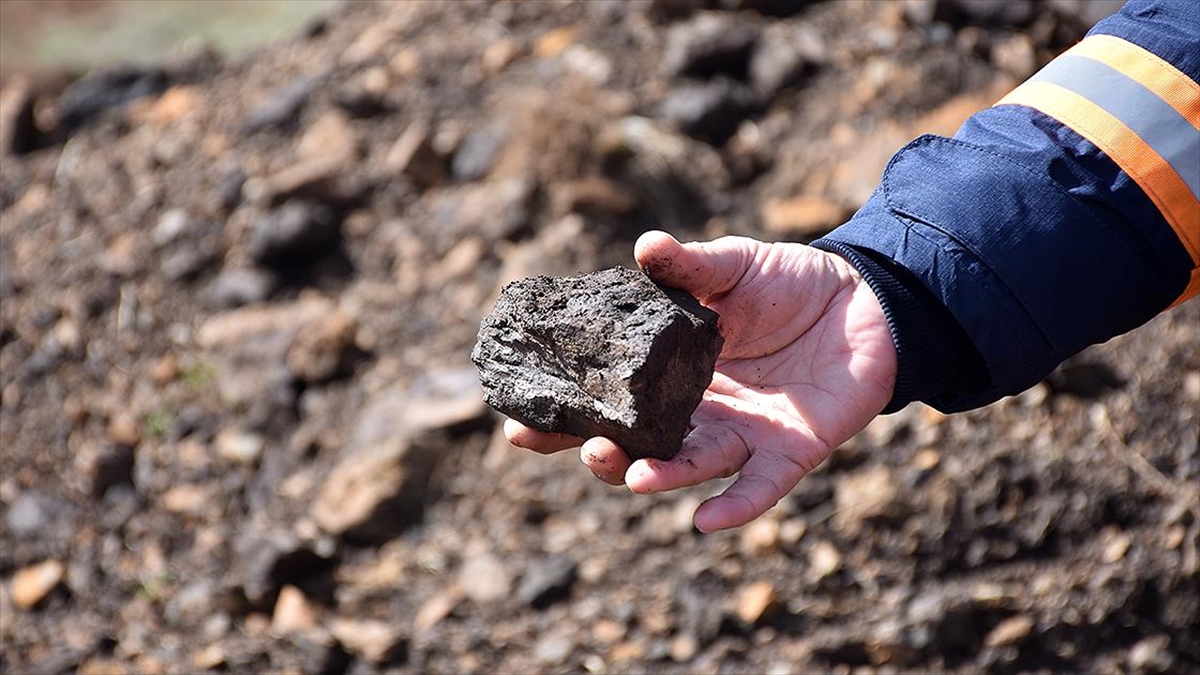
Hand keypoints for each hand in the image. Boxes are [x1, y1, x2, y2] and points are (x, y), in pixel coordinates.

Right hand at [506, 230, 896, 531]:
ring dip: (658, 475)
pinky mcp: (791, 451)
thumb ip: (689, 267)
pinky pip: (760, 487)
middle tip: (575, 445)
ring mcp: (743, 434)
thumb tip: (644, 247)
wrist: (866, 301)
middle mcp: (699, 412)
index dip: (566, 414)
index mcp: (672, 372)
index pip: (609, 400)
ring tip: (627, 473)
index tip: (517, 424)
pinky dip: (734, 507)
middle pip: (640, 445)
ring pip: (690, 465)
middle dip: (602, 453)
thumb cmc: (790, 283)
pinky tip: (705, 522)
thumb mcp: (734, 266)